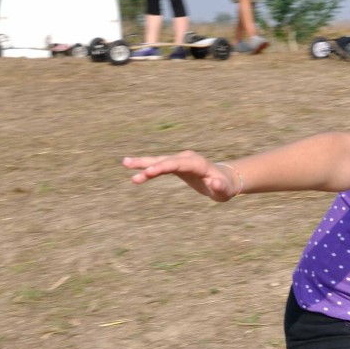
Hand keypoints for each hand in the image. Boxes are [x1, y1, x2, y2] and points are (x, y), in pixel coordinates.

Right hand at [123, 151, 240, 201]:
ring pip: (159, 161)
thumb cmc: (224, 187)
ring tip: (125, 163)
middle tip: (130, 167)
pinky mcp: (175, 165)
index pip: (176, 164)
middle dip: (148, 164)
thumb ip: (220, 187)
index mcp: (196, 163)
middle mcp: (186, 158)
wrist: (224, 179)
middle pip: (164, 160)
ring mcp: (180, 160)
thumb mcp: (224, 190)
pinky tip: (133, 169)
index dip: (162, 167)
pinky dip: (147, 167)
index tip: (149, 173)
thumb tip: (215, 183)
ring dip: (143, 163)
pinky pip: (159, 165)